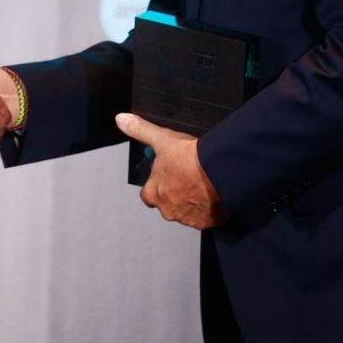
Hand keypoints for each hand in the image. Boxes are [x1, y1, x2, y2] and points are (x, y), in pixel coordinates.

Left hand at [115, 112, 228, 229]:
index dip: (156, 183)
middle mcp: (168, 210)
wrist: (220, 170)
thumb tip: (122, 120)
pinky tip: (213, 192)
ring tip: (202, 182)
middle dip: (175, 193)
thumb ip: (140, 130)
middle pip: (168, 204)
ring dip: (192, 201)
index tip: (166, 175)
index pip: (148, 193)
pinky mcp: (208, 222)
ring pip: (187, 211)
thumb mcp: (162, 139)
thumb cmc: (190, 159)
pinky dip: (209, 208)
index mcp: (153, 194)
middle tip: (187, 176)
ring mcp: (188, 219)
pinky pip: (206, 217)